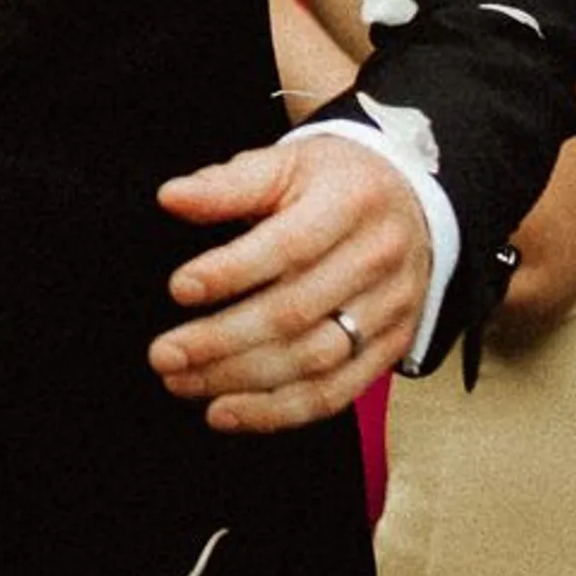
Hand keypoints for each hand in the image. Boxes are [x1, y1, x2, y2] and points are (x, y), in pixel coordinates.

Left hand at [149, 129, 426, 430]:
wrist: (411, 206)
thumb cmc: (334, 184)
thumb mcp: (286, 164)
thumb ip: (228, 185)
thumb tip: (171, 197)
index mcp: (351, 202)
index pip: (290, 246)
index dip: (232, 272)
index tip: (179, 289)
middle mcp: (378, 259)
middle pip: (297, 313)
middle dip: (222, 340)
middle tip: (164, 354)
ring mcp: (390, 309)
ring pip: (315, 361)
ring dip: (240, 380)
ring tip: (182, 382)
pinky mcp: (390, 348)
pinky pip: (335, 394)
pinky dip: (277, 411)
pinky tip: (226, 411)